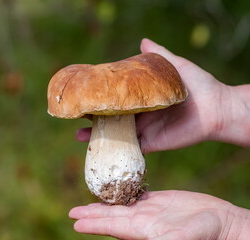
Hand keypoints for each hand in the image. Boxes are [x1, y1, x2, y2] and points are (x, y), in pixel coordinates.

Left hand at [69, 190, 248, 239]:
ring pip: (120, 206)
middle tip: (73, 212)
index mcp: (145, 230)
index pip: (113, 227)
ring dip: (103, 205)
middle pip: (112, 217)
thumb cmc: (206, 233)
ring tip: (88, 203)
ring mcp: (149, 210)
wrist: (219, 222)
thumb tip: (150, 239)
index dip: (94, 224)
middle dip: (92, 215)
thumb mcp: (183, 237)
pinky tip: (114, 192)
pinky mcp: (157, 201)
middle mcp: (143, 221)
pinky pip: (135, 196)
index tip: (76, 222)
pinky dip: (122, 194)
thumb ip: (167, 239)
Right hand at [77, 38, 245, 152]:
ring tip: (78, 135)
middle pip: (114, 118)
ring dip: (98, 136)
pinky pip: (131, 148)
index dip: (103, 98)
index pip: (119, 99)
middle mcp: (141, 115)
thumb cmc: (197, 85)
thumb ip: (158, 56)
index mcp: (144, 99)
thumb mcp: (175, 66)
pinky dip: (115, 149)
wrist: (215, 109)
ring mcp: (145, 130)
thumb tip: (142, 41)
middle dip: (95, 118)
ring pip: (117, 135)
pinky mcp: (152, 143)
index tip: (86, 96)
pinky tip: (99, 149)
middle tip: (76, 116)